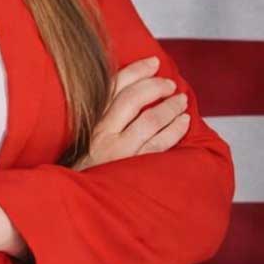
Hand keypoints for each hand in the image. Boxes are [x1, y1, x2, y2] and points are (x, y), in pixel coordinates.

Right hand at [73, 55, 190, 170]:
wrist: (80, 200)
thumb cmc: (86, 167)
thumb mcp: (84, 136)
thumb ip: (102, 115)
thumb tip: (129, 91)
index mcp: (89, 120)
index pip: (112, 86)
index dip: (135, 71)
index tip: (153, 62)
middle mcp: (103, 133)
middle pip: (131, 99)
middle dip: (155, 86)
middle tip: (170, 84)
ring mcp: (120, 151)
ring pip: (149, 120)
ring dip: (169, 107)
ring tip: (181, 100)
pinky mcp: (134, 167)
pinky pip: (160, 144)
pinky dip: (175, 129)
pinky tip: (183, 121)